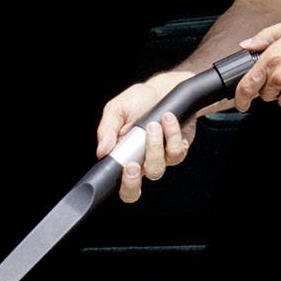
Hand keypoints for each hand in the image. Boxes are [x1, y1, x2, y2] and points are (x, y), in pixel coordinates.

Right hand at [95, 71, 195, 203]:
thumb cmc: (138, 102)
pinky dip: (172, 134)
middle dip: (133, 180)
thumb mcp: (116, 110)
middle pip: (136, 190)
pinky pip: (176, 151)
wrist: (163, 89)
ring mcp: (161, 159)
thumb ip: (107, 130)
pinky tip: (168, 118)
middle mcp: (141, 163)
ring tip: (153, 124)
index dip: (123, 184)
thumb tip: (101, 151)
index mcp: (123, 157)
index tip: (126, 167)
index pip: (120, 184)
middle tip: (133, 164)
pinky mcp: (178, 150)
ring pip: (157, 168)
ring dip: (154, 146)